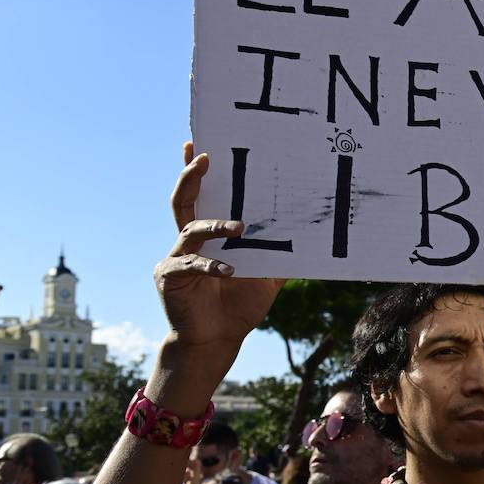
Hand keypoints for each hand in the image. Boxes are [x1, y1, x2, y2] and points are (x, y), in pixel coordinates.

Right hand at [155, 143, 283, 351]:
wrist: (217, 340)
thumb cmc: (239, 306)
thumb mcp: (268, 277)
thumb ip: (281, 255)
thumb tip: (313, 237)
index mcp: (206, 237)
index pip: (199, 197)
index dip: (194, 172)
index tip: (196, 144)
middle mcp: (186, 243)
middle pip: (182, 201)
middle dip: (191, 177)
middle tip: (204, 158)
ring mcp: (175, 259)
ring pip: (189, 230)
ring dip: (215, 225)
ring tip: (240, 226)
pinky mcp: (170, 278)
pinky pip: (191, 265)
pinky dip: (212, 265)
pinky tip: (229, 270)